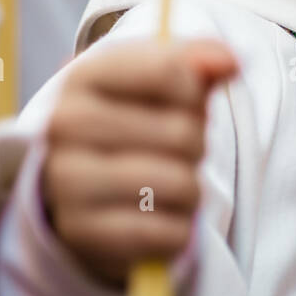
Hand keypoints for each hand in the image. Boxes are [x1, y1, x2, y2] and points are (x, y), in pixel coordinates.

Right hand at [41, 38, 239, 288]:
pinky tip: (157, 216)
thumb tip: (229, 62)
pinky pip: (169, 232)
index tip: (189, 99)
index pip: (170, 71)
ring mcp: (68, 182)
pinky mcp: (83, 234)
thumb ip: (197, 61)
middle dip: (197, 143)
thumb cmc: (130, 121)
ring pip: (180, 184)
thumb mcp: (157, 80)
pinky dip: (179, 228)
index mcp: (84, 75)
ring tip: (170, 183)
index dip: (197, 90)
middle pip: (182, 133)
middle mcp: (65, 125)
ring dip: (192, 189)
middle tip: (177, 150)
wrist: (84, 187)